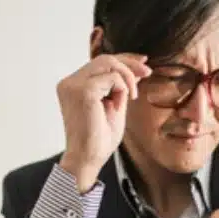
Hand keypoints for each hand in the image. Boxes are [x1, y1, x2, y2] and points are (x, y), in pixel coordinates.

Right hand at [56, 53, 151, 190]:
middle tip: (148, 73)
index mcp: (73, 86)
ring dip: (127, 77)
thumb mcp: (114, 105)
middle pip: (104, 58)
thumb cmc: (99, 139)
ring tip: (132, 97)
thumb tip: (136, 68)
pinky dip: (123, 88)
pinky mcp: (83, 91)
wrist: (89, 159)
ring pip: (108, 62)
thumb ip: (120, 87)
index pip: (99, 62)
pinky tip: (122, 104)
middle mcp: (69, 83)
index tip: (143, 62)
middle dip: (129, 63)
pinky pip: (112, 77)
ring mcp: (73, 85)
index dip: (123, 59)